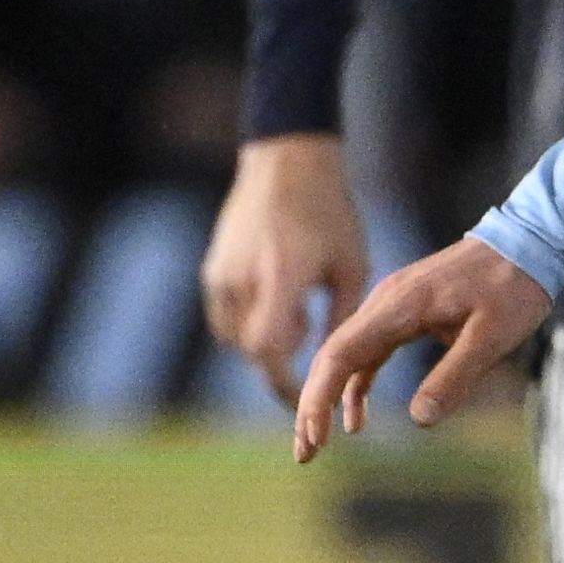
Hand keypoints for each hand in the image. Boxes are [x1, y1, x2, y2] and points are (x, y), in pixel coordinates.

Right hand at [205, 133, 371, 401]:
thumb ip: (341, 322)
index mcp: (282, 275)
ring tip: (295, 306)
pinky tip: (276, 296)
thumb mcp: (351, 269)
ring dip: (263, 339)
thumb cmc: (331, 216)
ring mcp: (222, 273)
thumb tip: (335, 371)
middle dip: (280, 357)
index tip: (304, 399)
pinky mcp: (212, 270)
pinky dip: (249, 322)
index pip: (266, 349)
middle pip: (252, 349)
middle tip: (308, 334)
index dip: (282, 382)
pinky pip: (226, 317)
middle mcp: (243, 277)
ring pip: (235, 337)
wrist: (287, 163)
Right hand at [293, 236, 551, 459]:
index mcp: (399, 305)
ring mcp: (392, 307)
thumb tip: (418, 419)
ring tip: (320, 442)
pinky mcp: (404, 313)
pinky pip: (369, 352)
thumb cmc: (513, 287)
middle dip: (314, 405)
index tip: (314, 437)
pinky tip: (356, 418)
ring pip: (347, 355)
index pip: (340, 353)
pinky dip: (357, 385)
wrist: (528, 242)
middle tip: (305, 454)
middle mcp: (385, 303)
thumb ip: (455, 376)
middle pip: (333, 356)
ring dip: (330, 398)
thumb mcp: (492, 337)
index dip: (320, 398)